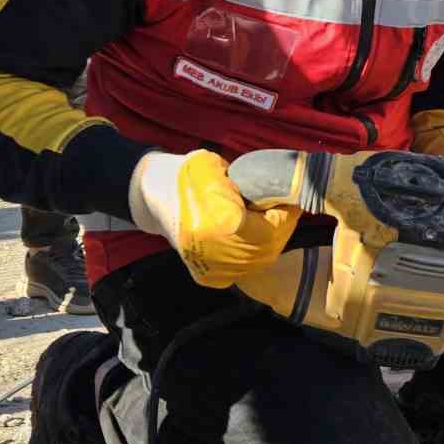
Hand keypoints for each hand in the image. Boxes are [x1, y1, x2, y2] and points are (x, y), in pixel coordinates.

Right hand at [128, 150, 301, 287]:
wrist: (153, 197)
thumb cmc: (187, 176)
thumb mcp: (216, 166)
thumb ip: (251, 180)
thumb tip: (282, 191)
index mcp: (222, 222)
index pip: (274, 225)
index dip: (286, 211)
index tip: (289, 197)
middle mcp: (219, 252)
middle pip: (271, 245)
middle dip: (281, 226)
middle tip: (281, 208)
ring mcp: (213, 268)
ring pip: (261, 259)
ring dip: (270, 239)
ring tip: (266, 219)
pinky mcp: (209, 277)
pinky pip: (246, 268)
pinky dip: (254, 252)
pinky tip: (250, 235)